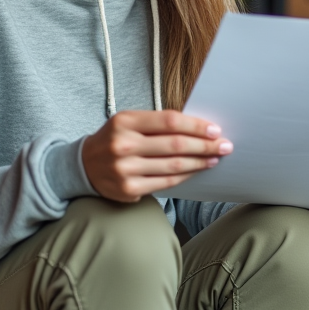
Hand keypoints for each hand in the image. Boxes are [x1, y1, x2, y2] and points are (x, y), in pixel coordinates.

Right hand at [82, 110, 232, 202]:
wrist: (84, 166)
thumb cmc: (115, 139)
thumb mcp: (128, 123)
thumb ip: (157, 123)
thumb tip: (198, 127)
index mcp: (125, 121)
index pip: (169, 121)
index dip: (196, 125)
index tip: (215, 129)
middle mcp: (123, 144)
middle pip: (175, 144)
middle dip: (205, 145)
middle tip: (224, 145)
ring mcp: (125, 168)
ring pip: (173, 165)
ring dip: (199, 162)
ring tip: (215, 158)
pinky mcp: (128, 188)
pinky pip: (166, 182)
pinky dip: (185, 175)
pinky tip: (196, 170)